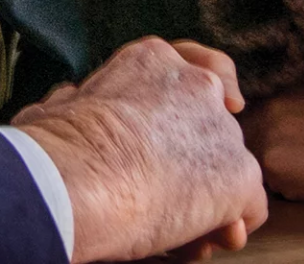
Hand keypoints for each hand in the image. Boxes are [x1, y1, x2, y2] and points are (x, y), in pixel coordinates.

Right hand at [12, 38, 266, 261]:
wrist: (78, 177)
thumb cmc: (53, 146)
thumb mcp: (57, 106)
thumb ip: (78, 100)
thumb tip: (71, 97)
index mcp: (152, 60)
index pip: (194, 64)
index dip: (202, 93)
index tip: (215, 106)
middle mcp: (198, 84)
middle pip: (212, 127)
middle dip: (195, 161)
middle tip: (165, 194)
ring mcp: (224, 129)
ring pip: (227, 171)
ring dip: (206, 200)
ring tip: (170, 230)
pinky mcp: (239, 175)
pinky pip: (249, 208)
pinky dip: (227, 227)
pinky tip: (195, 242)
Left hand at [241, 86, 303, 220]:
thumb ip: (288, 109)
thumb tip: (262, 120)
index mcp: (280, 92)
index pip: (244, 120)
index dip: (257, 136)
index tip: (282, 145)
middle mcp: (268, 112)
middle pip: (243, 143)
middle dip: (260, 154)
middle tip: (300, 162)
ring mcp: (271, 142)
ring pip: (255, 167)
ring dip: (273, 173)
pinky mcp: (282, 173)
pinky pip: (272, 189)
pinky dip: (288, 190)